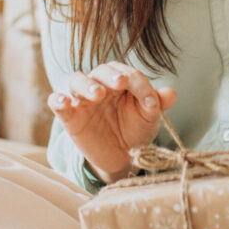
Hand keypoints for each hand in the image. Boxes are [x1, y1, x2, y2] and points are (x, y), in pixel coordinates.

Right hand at [47, 61, 176, 183]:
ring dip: (86, 84)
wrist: (122, 157)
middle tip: (121, 83)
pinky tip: (63, 101)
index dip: (141, 86)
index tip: (152, 105)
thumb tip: (171, 93)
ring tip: (97, 94)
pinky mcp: (70, 116)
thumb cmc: (135, 130)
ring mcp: (83, 100)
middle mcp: (100, 85)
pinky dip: (57, 99)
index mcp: (121, 81)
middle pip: (100, 71)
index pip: (128, 74)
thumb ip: (157, 104)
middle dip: (111, 76)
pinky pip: (57, 103)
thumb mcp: (148, 118)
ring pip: (77, 80)